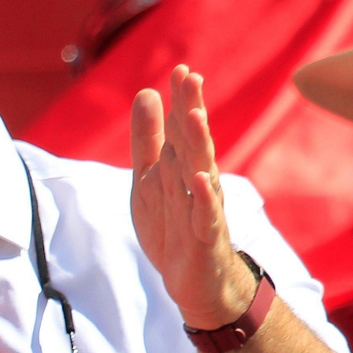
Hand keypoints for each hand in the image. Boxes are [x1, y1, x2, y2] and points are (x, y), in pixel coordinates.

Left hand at [130, 65, 256, 330]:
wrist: (196, 283)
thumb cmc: (174, 227)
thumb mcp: (150, 179)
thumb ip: (148, 140)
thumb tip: (147, 93)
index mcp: (182, 168)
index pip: (180, 128)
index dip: (181, 100)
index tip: (180, 68)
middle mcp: (197, 183)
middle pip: (193, 143)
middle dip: (191, 110)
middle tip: (190, 78)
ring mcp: (203, 209)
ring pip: (200, 172)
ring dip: (197, 145)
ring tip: (192, 116)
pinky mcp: (205, 238)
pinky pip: (205, 216)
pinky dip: (204, 198)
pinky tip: (200, 179)